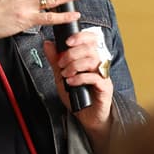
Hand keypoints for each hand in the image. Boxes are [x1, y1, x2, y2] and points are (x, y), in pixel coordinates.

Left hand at [43, 32, 112, 153]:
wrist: (86, 116)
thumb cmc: (78, 95)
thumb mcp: (62, 76)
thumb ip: (55, 60)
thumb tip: (48, 44)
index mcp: (90, 58)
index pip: (91, 39)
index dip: (80, 36)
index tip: (67, 42)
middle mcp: (99, 65)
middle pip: (90, 48)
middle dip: (71, 54)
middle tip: (61, 64)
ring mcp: (103, 76)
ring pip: (92, 61)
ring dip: (75, 66)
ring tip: (65, 75)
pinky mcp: (105, 87)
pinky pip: (95, 77)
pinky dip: (80, 78)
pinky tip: (71, 82)